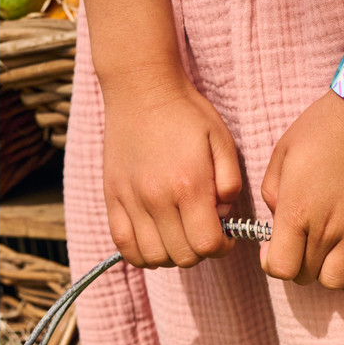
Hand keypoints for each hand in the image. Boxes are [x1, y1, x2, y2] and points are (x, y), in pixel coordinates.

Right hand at [101, 68, 242, 268]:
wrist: (142, 87)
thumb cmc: (187, 114)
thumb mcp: (223, 142)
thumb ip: (231, 183)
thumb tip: (223, 216)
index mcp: (188, 185)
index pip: (207, 245)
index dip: (222, 247)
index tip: (224, 236)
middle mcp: (157, 197)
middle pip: (182, 256)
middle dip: (199, 251)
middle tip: (202, 231)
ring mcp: (130, 199)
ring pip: (153, 257)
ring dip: (171, 255)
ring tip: (179, 235)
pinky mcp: (112, 197)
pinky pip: (124, 246)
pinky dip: (141, 253)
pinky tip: (155, 239)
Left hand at [259, 90, 343, 294]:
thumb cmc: (323, 128)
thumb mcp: (282, 153)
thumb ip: (272, 193)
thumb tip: (278, 223)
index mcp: (295, 210)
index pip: (279, 268)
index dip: (273, 264)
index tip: (274, 250)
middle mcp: (325, 229)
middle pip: (305, 276)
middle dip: (299, 265)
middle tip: (303, 245)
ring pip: (333, 282)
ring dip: (326, 273)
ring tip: (327, 254)